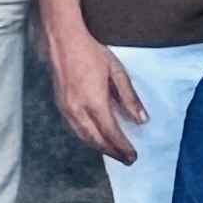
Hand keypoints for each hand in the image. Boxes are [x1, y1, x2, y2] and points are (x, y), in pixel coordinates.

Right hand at [46, 29, 146, 163]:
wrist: (62, 41)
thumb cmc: (92, 53)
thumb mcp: (117, 73)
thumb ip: (129, 99)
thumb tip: (142, 120)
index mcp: (93, 102)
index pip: (110, 133)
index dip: (122, 147)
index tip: (134, 156)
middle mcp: (77, 109)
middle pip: (96, 139)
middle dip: (112, 152)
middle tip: (127, 160)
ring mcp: (65, 108)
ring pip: (83, 136)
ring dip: (99, 147)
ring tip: (114, 153)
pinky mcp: (60, 105)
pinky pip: (74, 129)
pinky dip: (87, 138)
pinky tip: (96, 138)